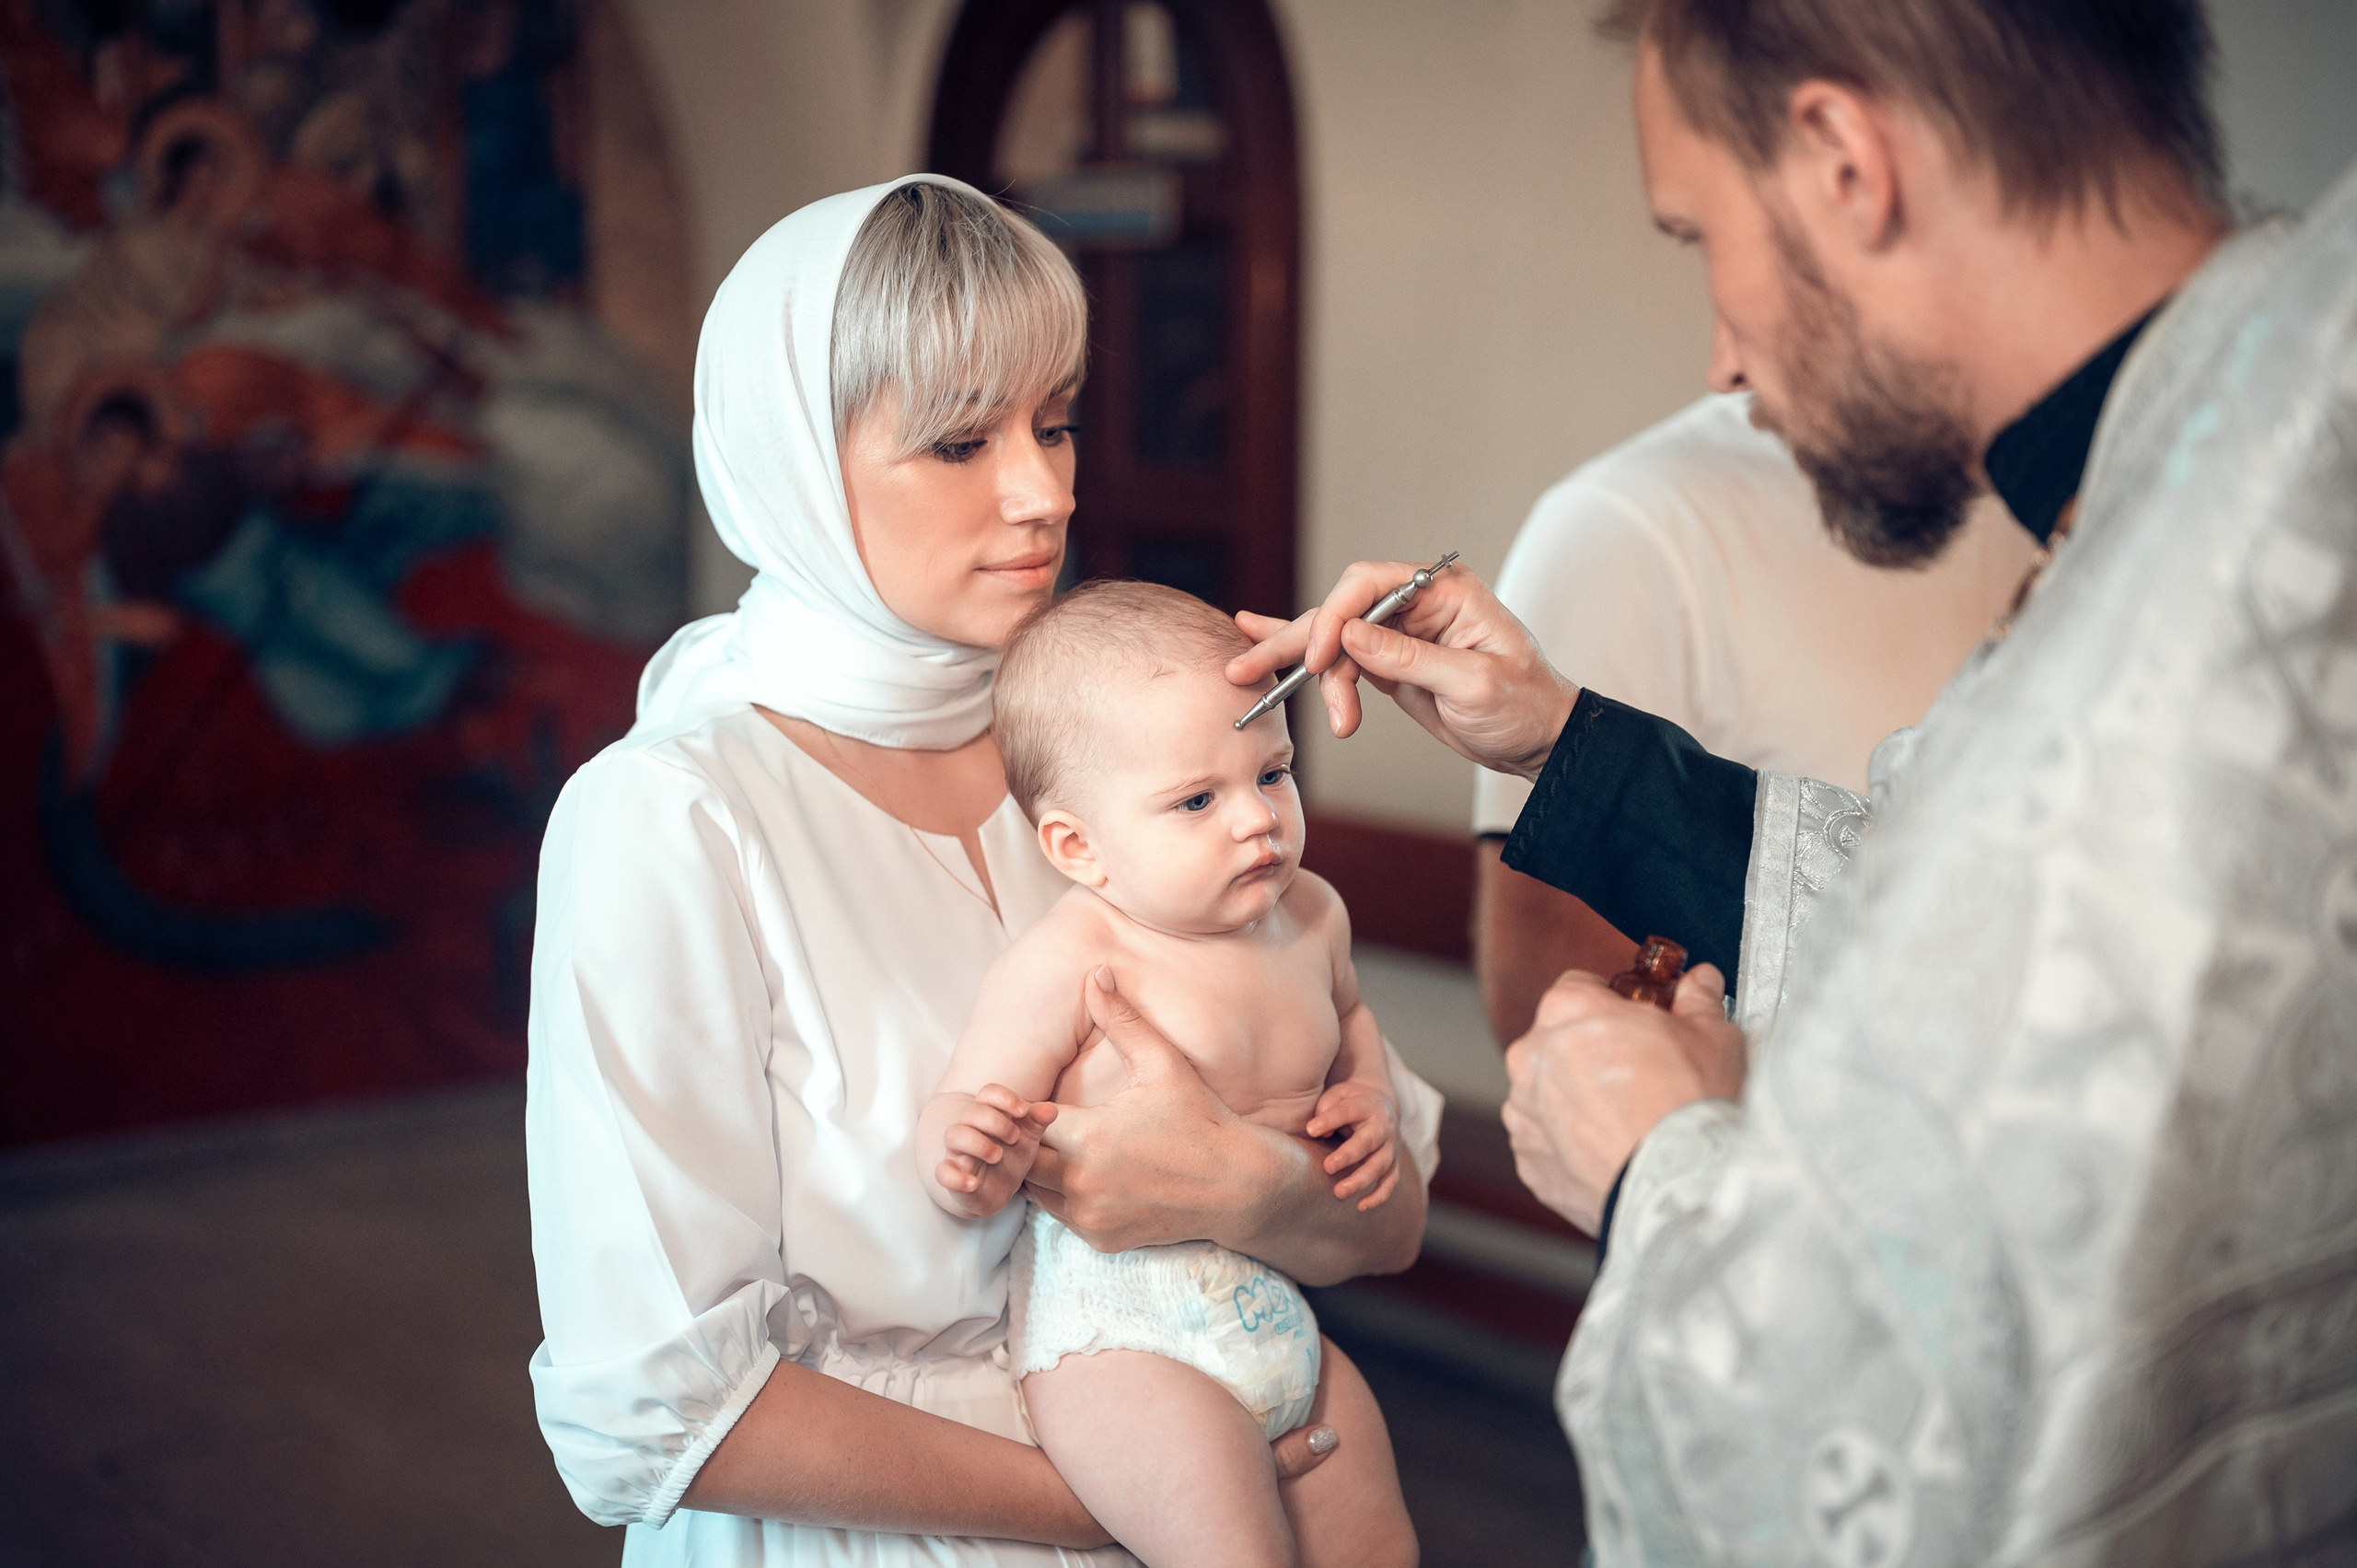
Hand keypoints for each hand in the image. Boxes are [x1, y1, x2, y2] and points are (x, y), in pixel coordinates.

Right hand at [935, 1085, 1055, 1217]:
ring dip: (978, 1144)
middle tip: (1015, 1138)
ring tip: (997, 1156)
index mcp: (989, 1114)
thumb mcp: (1029, 1138)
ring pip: (953, 1135)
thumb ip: (1038, 1121)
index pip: (988, 1092)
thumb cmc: (1011, 1155)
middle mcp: (969, 1128)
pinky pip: (942, 1172)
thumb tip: (1050, 1109)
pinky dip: (955, 1178)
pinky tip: (973, 1183)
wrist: (997, 1190)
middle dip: (995, 1122)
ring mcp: (958, 1152)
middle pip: (971, 1112)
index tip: (1022, 1111)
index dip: (1004, 1098)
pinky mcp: (952, 1176)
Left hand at [1027, 967, 1269, 1253]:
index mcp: (1087, 1137)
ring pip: (1036, 1194)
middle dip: (1028, 1144)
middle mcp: (1081, 1183)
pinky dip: (1067, 1198)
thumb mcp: (1161, 1063)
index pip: (1024, 1124)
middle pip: (1020, 1162)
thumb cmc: (1199, 1118)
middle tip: (1051, 1127)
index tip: (1044, 1104)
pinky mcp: (1101, 1239)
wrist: (1238, 1185)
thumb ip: (1120, 1019)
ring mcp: (1090, 1216)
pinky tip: (1094, 1175)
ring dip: (1042, 1172)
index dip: (1026, 1112)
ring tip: (1071, 1148)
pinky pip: (1063, 1218)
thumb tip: (1096, 972)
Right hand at [1227, 560, 1580, 779]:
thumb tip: (1350, 636)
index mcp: (1443, 591)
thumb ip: (1410, 659)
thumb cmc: (1523, 706)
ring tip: (1268, 696)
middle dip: (1296, 641)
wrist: (1538, 741)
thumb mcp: (1473, 684)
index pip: (1368, 584)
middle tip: (1249, 667)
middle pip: (1339, 609)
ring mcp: (1400, 634)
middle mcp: (1416, 604)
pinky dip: (1308, 669)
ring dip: (1309, 676)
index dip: (1335, 618)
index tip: (1321, 660)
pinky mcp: (1391, 664)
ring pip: (1333, 641)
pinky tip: (1261, 651)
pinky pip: (1340, 660)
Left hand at [1305, 1080, 1399, 1210]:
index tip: (1310, 1130)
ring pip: (1380, 1166)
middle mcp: (1383, 1127)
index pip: (1348, 1111)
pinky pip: (1390, 1182)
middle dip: (1348, 1156)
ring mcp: (1391, 1147)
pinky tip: (1360, 1206)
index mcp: (1367, 1105)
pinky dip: (1379, 1196)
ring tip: (1339, 1192)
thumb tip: (1318, 1132)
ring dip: (1360, 1180)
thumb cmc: (1350, 1103)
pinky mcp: (1394, 1163)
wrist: (1382, 1106)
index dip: (1329, 1120)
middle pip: (1368, 1142)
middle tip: (1327, 1167)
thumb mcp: (1338, 1095)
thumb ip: (1326, 1109)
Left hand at [1501, 963, 1744, 1234]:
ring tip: (1626, 1123)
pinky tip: (1611, 1154)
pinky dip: (1570, 1149)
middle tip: (1637, 1077)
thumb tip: (1701, 983)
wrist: (1678, 1185)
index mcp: (1566, 1010)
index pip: (1578, 989)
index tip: (1633, 1026)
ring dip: (1575, 1103)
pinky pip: (1546, 1144)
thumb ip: (1697, 1002)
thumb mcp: (1712, 1037)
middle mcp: (1531, 1056)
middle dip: (1589, 1054)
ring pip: (1547, 1095)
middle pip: (1557, 1042)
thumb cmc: (1690, 1105)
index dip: (1609, 1006)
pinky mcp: (1528, 1161)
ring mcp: (1523, 1112)